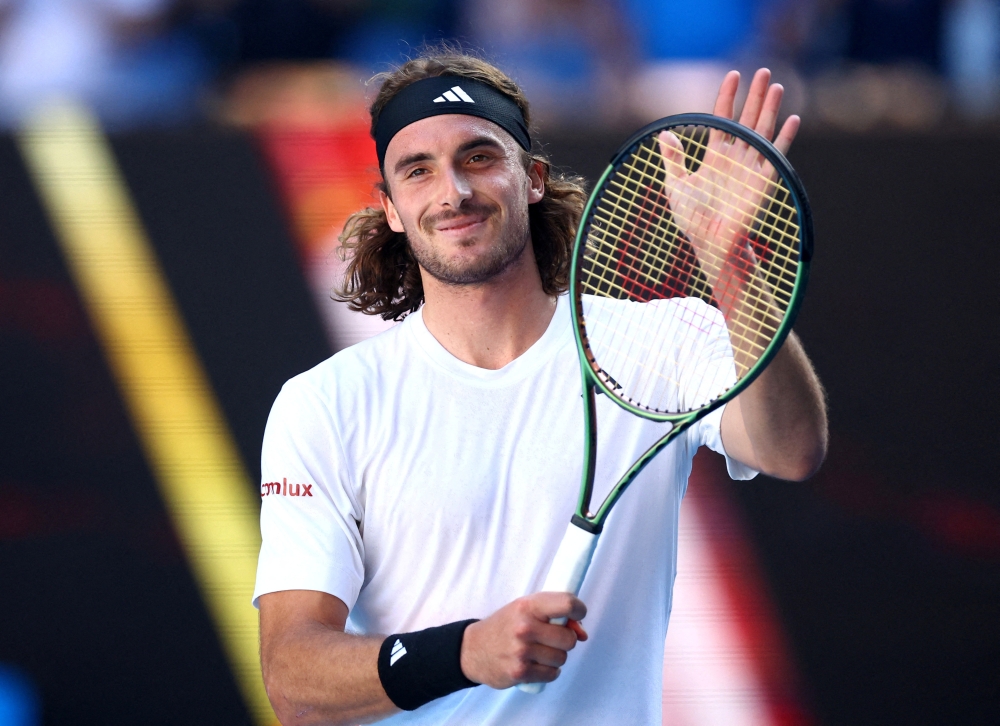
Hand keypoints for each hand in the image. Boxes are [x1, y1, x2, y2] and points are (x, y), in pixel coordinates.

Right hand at [459, 593, 587, 688]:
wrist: (473, 649)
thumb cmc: (505, 626)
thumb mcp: (525, 610)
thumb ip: (554, 615)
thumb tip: (583, 633)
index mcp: (527, 606)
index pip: (566, 604)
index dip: (579, 610)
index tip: (578, 615)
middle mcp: (525, 627)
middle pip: (569, 638)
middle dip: (565, 639)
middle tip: (551, 638)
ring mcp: (522, 651)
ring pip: (562, 658)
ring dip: (555, 657)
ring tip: (538, 651)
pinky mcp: (520, 672)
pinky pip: (552, 674)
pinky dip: (548, 671)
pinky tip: (534, 664)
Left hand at [657, 69, 799, 289]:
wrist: (710, 243)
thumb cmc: (692, 218)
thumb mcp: (677, 185)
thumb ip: (673, 159)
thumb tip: (663, 134)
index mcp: (715, 156)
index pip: (723, 119)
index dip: (728, 97)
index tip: (733, 75)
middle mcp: (736, 157)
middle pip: (748, 119)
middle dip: (756, 95)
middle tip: (764, 71)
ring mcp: (752, 167)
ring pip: (763, 131)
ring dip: (771, 109)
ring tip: (777, 86)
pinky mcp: (765, 180)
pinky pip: (777, 155)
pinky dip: (785, 138)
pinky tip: (793, 119)